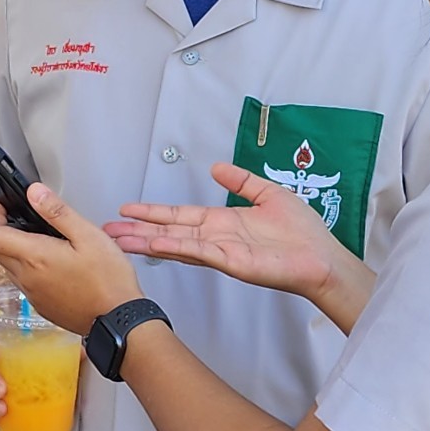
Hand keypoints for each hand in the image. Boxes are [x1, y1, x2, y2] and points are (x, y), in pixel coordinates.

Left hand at [0, 188, 139, 335]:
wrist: (118, 320)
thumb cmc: (109, 281)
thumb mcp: (88, 235)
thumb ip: (57, 212)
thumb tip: (34, 193)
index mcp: (35, 257)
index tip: (0, 205)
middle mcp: (27, 277)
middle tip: (6, 213)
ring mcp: (32, 294)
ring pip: (6, 265)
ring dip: (8, 247)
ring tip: (25, 232)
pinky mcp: (40, 305)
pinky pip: (22, 281)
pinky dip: (23, 265)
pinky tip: (42, 258)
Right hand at [105, 163, 368, 322]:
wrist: (322, 257)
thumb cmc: (302, 232)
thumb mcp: (269, 194)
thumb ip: (241, 182)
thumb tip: (217, 168)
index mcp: (221, 222)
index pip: (178, 216)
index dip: (152, 212)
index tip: (127, 209)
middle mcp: (214, 238)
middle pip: (167, 232)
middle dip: (137, 230)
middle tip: (107, 229)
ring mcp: (220, 252)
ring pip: (175, 244)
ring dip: (146, 242)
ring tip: (119, 240)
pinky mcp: (231, 262)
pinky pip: (198, 253)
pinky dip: (175, 248)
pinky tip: (155, 244)